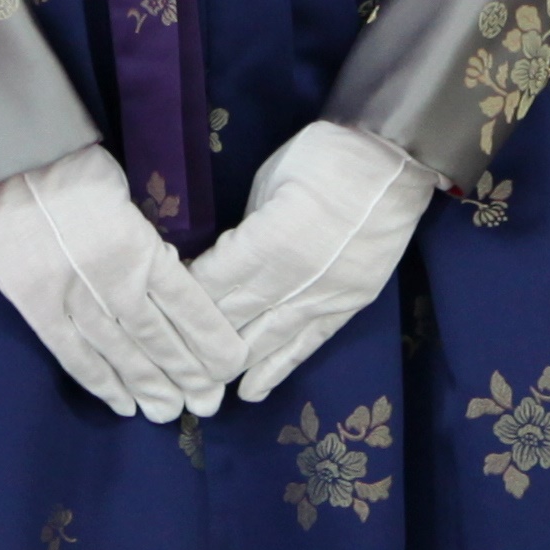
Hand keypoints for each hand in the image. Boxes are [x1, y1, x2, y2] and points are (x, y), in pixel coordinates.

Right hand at [0, 148, 244, 422]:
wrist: (15, 162)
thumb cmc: (80, 174)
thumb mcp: (129, 202)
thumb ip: (148, 250)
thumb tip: (172, 298)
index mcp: (139, 245)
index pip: (185, 303)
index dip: (208, 340)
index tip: (229, 366)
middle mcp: (110, 275)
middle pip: (155, 336)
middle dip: (185, 374)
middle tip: (206, 405)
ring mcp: (70, 294)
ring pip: (118, 351)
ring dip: (146, 385)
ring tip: (169, 412)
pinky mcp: (36, 304)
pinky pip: (72, 353)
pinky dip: (99, 381)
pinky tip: (122, 403)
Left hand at [187, 122, 438, 402]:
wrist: (393, 161)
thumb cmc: (321, 157)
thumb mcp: (266, 184)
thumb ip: (245, 230)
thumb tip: (220, 259)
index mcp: (264, 245)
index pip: (209, 287)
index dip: (181, 303)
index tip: (157, 314)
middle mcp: (289, 282)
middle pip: (231, 322)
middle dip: (198, 345)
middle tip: (167, 365)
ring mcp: (321, 299)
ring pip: (264, 343)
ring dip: (232, 365)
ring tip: (202, 390)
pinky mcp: (346, 306)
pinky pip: (306, 345)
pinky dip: (278, 370)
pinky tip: (252, 391)